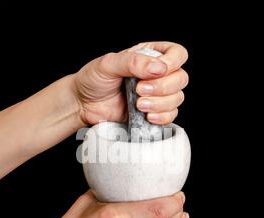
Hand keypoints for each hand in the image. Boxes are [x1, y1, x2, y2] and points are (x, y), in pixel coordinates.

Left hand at [73, 42, 188, 125]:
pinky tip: (147, 116)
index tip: (157, 71)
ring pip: (177, 98)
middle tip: (139, 91)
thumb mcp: (108, 64)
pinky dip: (162, 117)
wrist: (83, 104)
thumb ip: (132, 62)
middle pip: (181, 78)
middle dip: (163, 87)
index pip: (178, 54)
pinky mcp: (154, 112)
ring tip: (138, 104)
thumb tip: (159, 68)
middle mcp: (157, 74)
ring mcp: (157, 95)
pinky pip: (171, 116)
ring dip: (160, 103)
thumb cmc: (93, 80)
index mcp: (149, 56)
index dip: (173, 62)